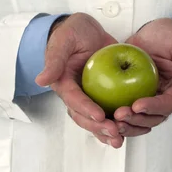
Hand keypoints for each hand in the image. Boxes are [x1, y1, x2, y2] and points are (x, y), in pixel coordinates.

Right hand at [35, 13, 135, 147]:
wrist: (87, 31)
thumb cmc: (73, 33)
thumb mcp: (64, 41)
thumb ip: (54, 60)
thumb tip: (41, 80)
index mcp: (64, 84)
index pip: (74, 100)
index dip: (86, 109)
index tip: (99, 116)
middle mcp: (77, 95)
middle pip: (84, 117)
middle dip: (98, 127)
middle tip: (114, 132)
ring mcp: (91, 98)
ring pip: (96, 121)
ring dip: (107, 132)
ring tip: (120, 139)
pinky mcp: (105, 96)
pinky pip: (111, 114)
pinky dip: (119, 124)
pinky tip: (131, 131)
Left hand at [113, 18, 171, 133]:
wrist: (152, 31)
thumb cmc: (170, 36)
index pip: (167, 105)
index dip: (153, 107)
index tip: (137, 105)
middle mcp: (161, 97)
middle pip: (152, 118)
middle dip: (136, 120)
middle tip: (119, 115)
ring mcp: (146, 97)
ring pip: (138, 119)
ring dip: (126, 123)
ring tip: (112, 120)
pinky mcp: (131, 94)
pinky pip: (125, 109)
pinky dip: (115, 116)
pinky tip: (105, 115)